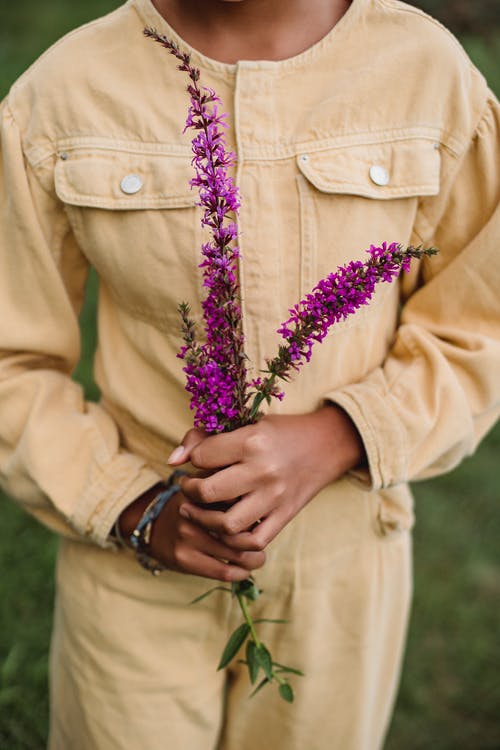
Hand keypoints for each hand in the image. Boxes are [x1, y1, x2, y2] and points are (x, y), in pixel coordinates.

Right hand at [117, 484, 265, 581]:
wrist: (153, 526)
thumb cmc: (194, 508)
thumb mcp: (208, 491)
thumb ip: (232, 492)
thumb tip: (268, 510)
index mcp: (204, 489)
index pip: (241, 501)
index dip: (257, 513)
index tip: (264, 519)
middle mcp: (194, 509)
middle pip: (241, 528)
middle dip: (257, 539)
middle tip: (262, 542)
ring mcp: (187, 534)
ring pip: (235, 553)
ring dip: (254, 560)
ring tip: (258, 558)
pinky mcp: (183, 558)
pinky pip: (222, 570)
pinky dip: (240, 573)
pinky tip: (244, 571)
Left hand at [169, 405, 365, 551]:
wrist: (327, 444)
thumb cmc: (280, 431)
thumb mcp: (246, 423)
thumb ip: (204, 438)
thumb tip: (172, 461)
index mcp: (251, 441)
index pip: (202, 457)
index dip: (193, 459)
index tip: (198, 460)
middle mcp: (263, 470)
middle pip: (208, 493)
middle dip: (190, 491)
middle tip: (190, 487)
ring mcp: (275, 497)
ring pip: (226, 524)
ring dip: (205, 520)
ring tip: (199, 509)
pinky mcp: (285, 515)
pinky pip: (253, 540)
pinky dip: (234, 540)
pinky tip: (224, 527)